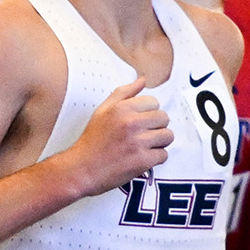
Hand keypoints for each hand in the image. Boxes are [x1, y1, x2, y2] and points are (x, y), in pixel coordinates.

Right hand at [66, 76, 171, 194]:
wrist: (81, 169)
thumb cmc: (92, 140)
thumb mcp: (102, 111)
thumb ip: (124, 93)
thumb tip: (142, 80)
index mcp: (122, 108)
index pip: (154, 102)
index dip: (148, 113)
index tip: (138, 122)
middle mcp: (131, 123)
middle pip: (164, 118)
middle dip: (155, 127)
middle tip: (140, 135)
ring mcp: (138, 142)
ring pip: (168, 136)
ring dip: (158, 143)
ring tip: (142, 146)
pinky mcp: (143, 160)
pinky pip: (164, 155)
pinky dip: (154, 159)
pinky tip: (139, 158)